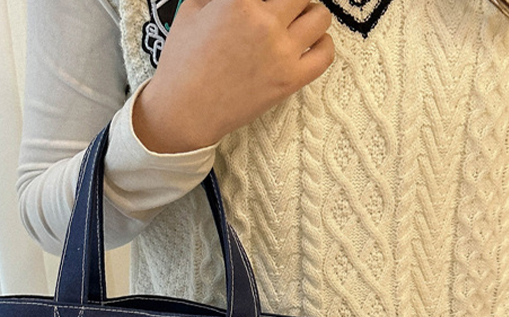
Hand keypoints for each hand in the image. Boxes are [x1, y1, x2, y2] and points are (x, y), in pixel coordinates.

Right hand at [133, 0, 333, 152]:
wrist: (185, 112)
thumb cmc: (183, 64)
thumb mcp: (191, 10)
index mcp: (238, 1)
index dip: (264, 0)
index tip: (264, 5)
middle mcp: (264, 23)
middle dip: (288, 0)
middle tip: (280, 8)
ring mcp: (280, 53)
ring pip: (320, 16)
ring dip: (309, 14)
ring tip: (296, 22)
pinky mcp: (289, 80)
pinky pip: (325, 54)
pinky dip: (323, 44)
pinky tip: (309, 44)